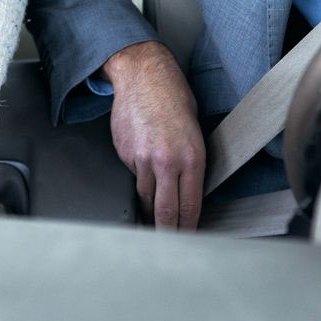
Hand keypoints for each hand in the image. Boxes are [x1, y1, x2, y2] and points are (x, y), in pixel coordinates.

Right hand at [100, 40, 204, 229]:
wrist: (144, 76)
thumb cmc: (174, 98)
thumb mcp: (195, 132)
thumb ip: (191, 164)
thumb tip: (188, 190)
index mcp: (192, 158)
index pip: (190, 207)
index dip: (187, 229)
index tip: (187, 239)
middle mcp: (167, 162)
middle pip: (164, 211)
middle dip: (166, 232)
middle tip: (167, 244)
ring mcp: (143, 160)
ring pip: (145, 197)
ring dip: (150, 209)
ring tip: (153, 219)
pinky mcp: (125, 154)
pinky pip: (133, 177)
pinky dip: (138, 181)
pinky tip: (143, 174)